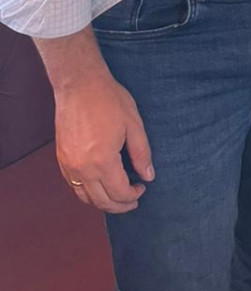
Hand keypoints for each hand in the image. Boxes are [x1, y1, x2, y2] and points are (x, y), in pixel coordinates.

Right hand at [54, 70, 153, 212]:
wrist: (80, 85)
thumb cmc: (108, 100)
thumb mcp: (133, 124)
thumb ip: (141, 153)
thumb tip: (148, 176)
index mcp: (103, 161)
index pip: (119, 193)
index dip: (133, 195)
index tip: (142, 188)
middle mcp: (82, 169)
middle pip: (101, 201)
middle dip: (119, 205)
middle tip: (132, 200)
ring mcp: (69, 165)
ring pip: (85, 197)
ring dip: (102, 202)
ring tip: (117, 196)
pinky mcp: (61, 159)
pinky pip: (74, 185)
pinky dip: (87, 191)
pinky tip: (99, 183)